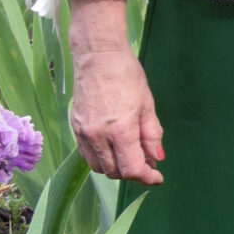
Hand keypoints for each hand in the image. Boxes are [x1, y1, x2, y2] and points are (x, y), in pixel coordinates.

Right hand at [67, 0, 163, 184]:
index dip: (147, 177)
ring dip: (117, 168)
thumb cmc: (127, 75)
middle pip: (115, 172)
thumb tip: (157, 158)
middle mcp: (98, 135)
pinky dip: (102, 159)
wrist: (97, 56)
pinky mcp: (75, 128)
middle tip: (148, 164)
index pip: (132, 168)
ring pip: (99, 167)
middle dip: (133, 173)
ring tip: (132, 156)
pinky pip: (88, 155)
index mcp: (120, 129)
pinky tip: (114, 149)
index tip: (158, 177)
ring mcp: (83, 133)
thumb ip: (152, 134)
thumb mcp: (147, 104)